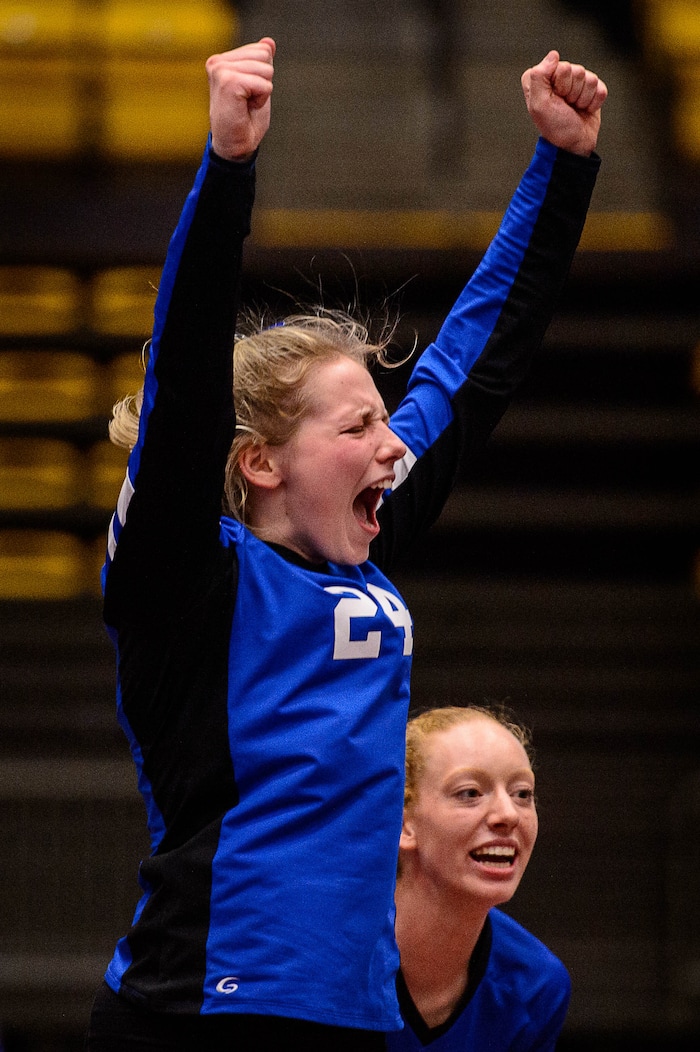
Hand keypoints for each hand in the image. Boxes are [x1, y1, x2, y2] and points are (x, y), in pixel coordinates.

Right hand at [206, 37, 275, 160]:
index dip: (263, 76)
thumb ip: (261, 62)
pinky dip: (261, 99)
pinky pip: (264, 84)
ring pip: (266, 69)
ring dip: (262, 92)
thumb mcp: (257, 86)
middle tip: (247, 102)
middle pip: (265, 55)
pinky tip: (245, 108)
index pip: (262, 50)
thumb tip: (269, 42)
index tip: (248, 95)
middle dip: (264, 82)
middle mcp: (217, 62)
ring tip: (245, 105)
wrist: (235, 147)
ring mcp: (220, 70)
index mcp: (222, 60)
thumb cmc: (244, 120)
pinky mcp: (228, 81)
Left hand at [521, 50, 606, 155]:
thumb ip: (539, 77)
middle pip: (576, 70)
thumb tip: (554, 55)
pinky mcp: (591, 90)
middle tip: (566, 106)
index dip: (560, 84)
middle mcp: (557, 77)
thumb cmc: (554, 127)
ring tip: (574, 109)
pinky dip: (594, 102)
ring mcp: (576, 83)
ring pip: (590, 78)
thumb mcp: (539, 105)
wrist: (573, 145)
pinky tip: (585, 110)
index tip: (555, 99)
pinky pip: (600, 88)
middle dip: (573, 91)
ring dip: (583, 98)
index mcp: (541, 77)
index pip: (559, 65)